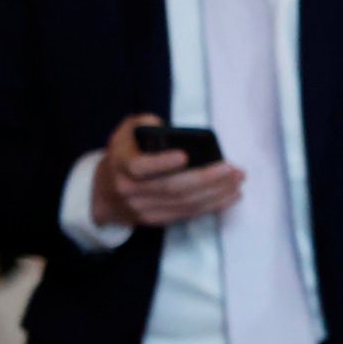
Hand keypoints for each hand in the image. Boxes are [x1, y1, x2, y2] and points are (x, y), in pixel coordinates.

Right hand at [90, 114, 243, 228]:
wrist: (104, 193)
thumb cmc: (125, 154)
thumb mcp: (126, 132)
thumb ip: (144, 123)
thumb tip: (166, 125)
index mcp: (120, 164)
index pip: (139, 167)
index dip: (162, 163)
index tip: (185, 155)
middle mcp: (129, 190)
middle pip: (171, 188)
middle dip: (207, 179)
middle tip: (233, 169)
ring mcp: (142, 208)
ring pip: (183, 204)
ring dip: (215, 194)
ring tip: (238, 182)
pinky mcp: (155, 220)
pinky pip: (186, 214)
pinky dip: (211, 206)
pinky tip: (229, 196)